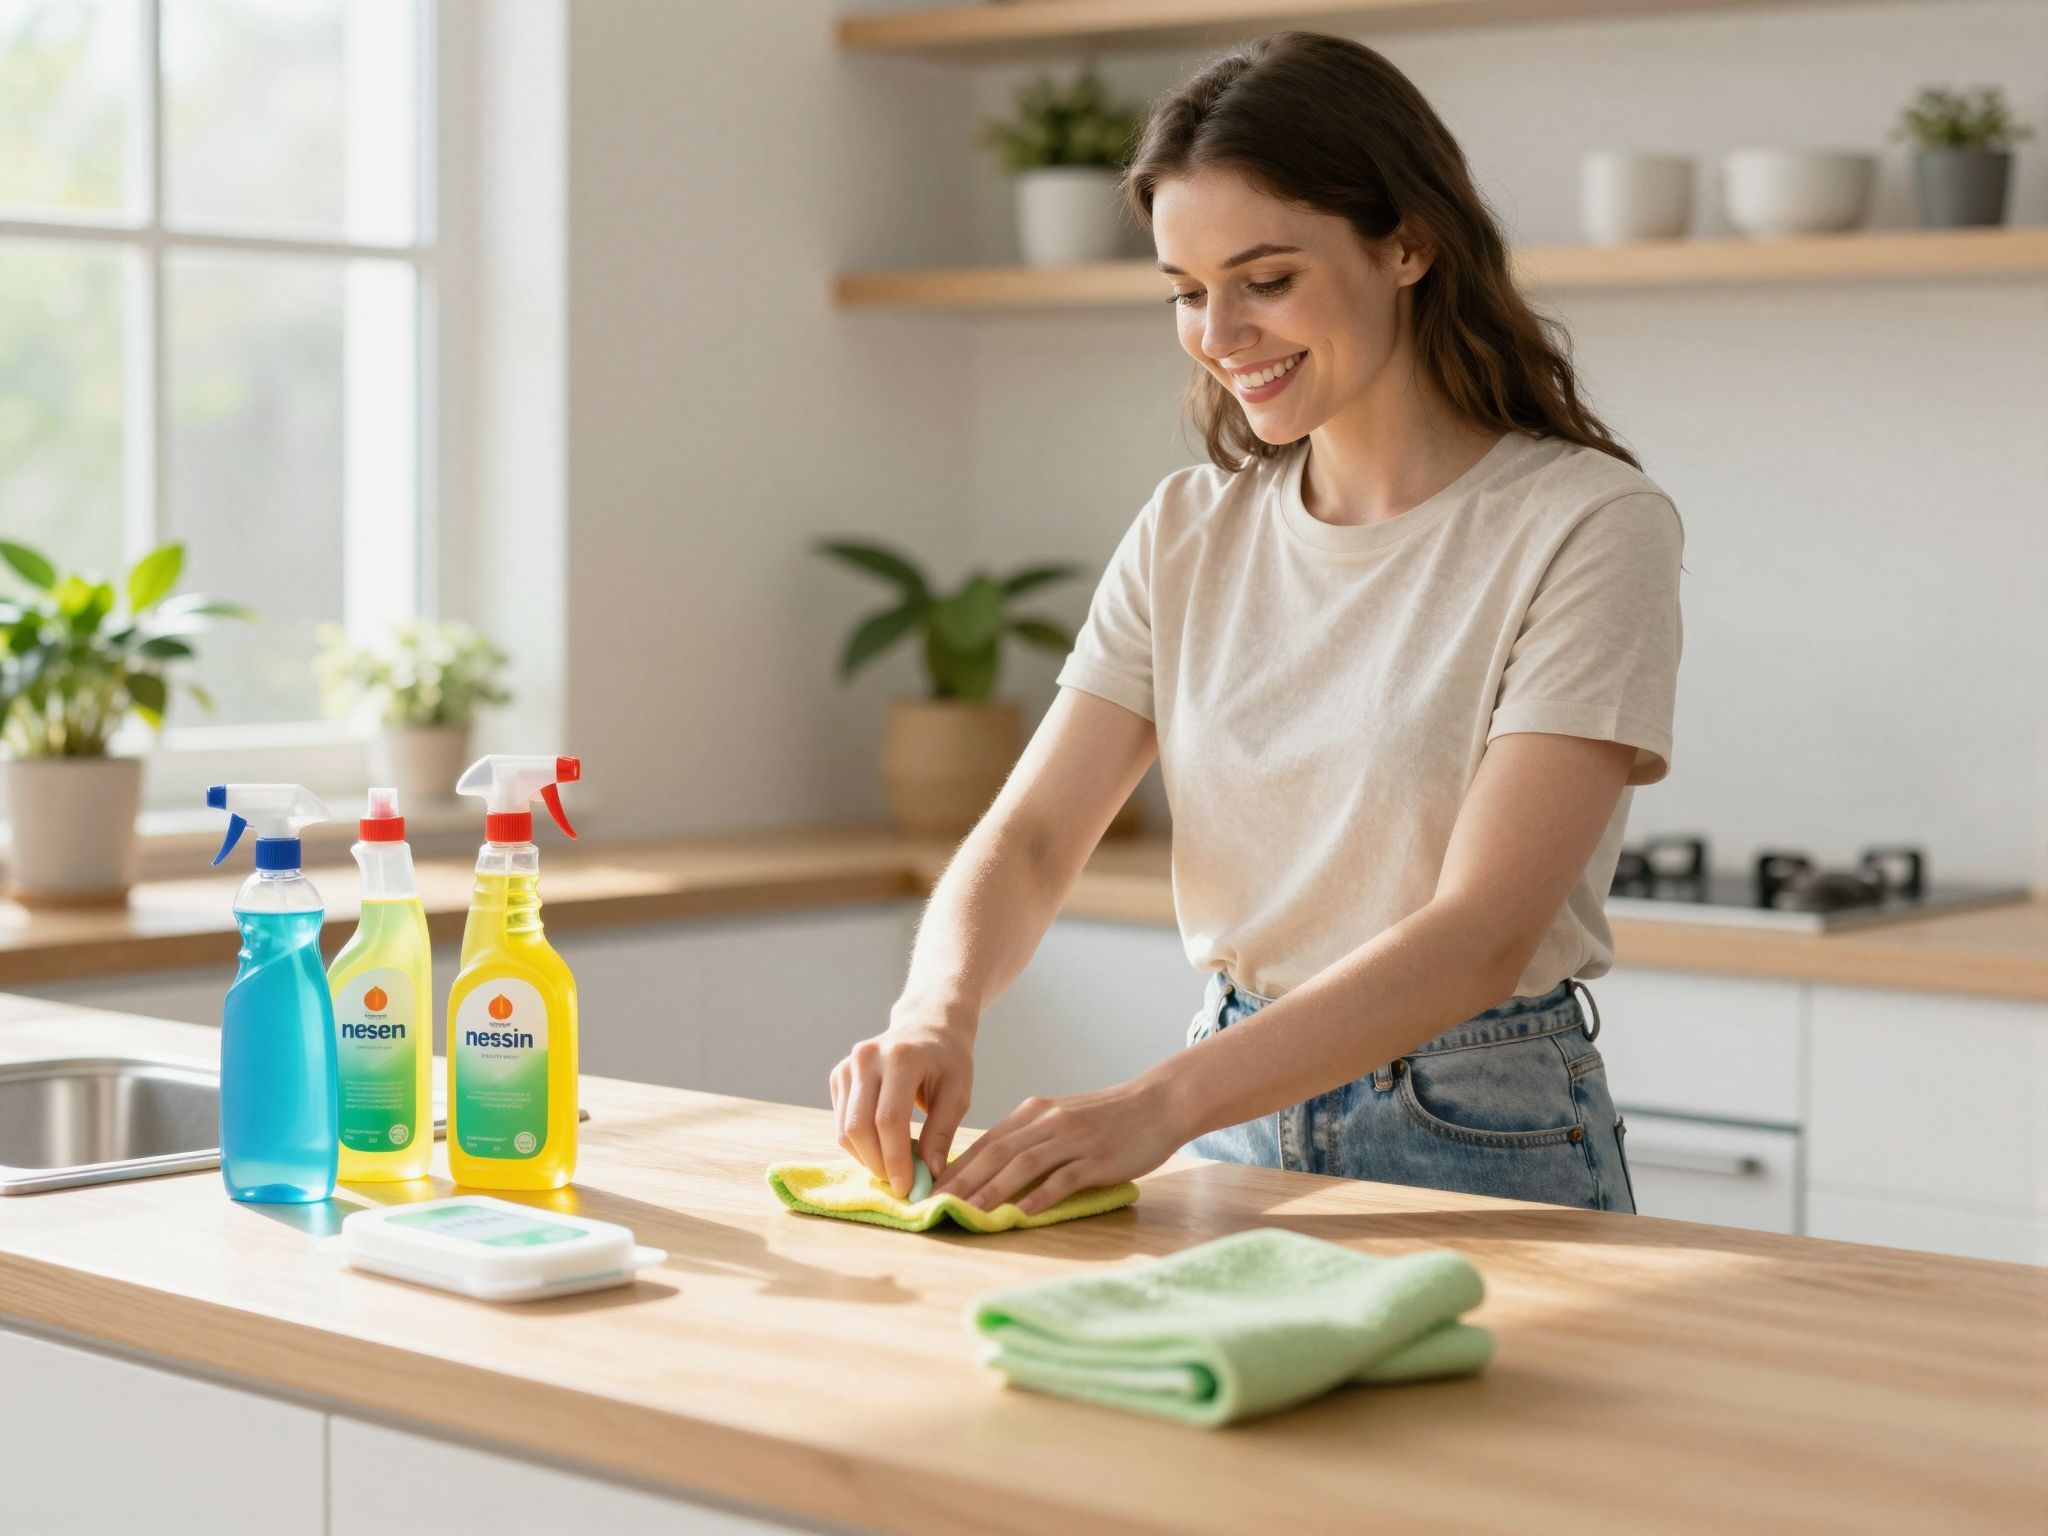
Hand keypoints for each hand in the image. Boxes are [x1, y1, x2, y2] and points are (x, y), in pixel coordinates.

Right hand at [830, 997, 976, 1198]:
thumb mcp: (958, 1094)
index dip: (895, 1159)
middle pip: (859, 1127)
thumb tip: (929, 1174)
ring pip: (844, 1129)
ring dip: (867, 1158)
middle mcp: (867, 1058)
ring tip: (894, 1167)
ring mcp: (848, 1065)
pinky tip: (882, 1147)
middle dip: (877, 1164)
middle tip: (899, 1183)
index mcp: (901, 1058)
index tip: (907, 1187)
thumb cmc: (948, 1061)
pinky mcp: (838, 1075)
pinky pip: (841, 1122)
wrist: (928, 1026)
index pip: (888, 1120)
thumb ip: (942, 1133)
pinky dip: (859, 1144)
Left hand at [930, 1074, 1187, 1216]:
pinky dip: (1041, 1196)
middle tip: (936, 1204)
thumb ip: (1032, 1138)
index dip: (957, 1166)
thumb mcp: (1063, 1118)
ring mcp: (1073, 1139)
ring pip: (1024, 1164)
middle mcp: (1048, 1121)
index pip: (986, 1141)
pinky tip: (1023, 1213)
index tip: (931, 1189)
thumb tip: (995, 1169)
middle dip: (963, 1179)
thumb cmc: (1109, 1116)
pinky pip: (1064, 1178)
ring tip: (969, 1211)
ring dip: (993, 1189)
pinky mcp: (1098, 1157)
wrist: (1158, 1102)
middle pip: (996, 1152)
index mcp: (1035, 1112)